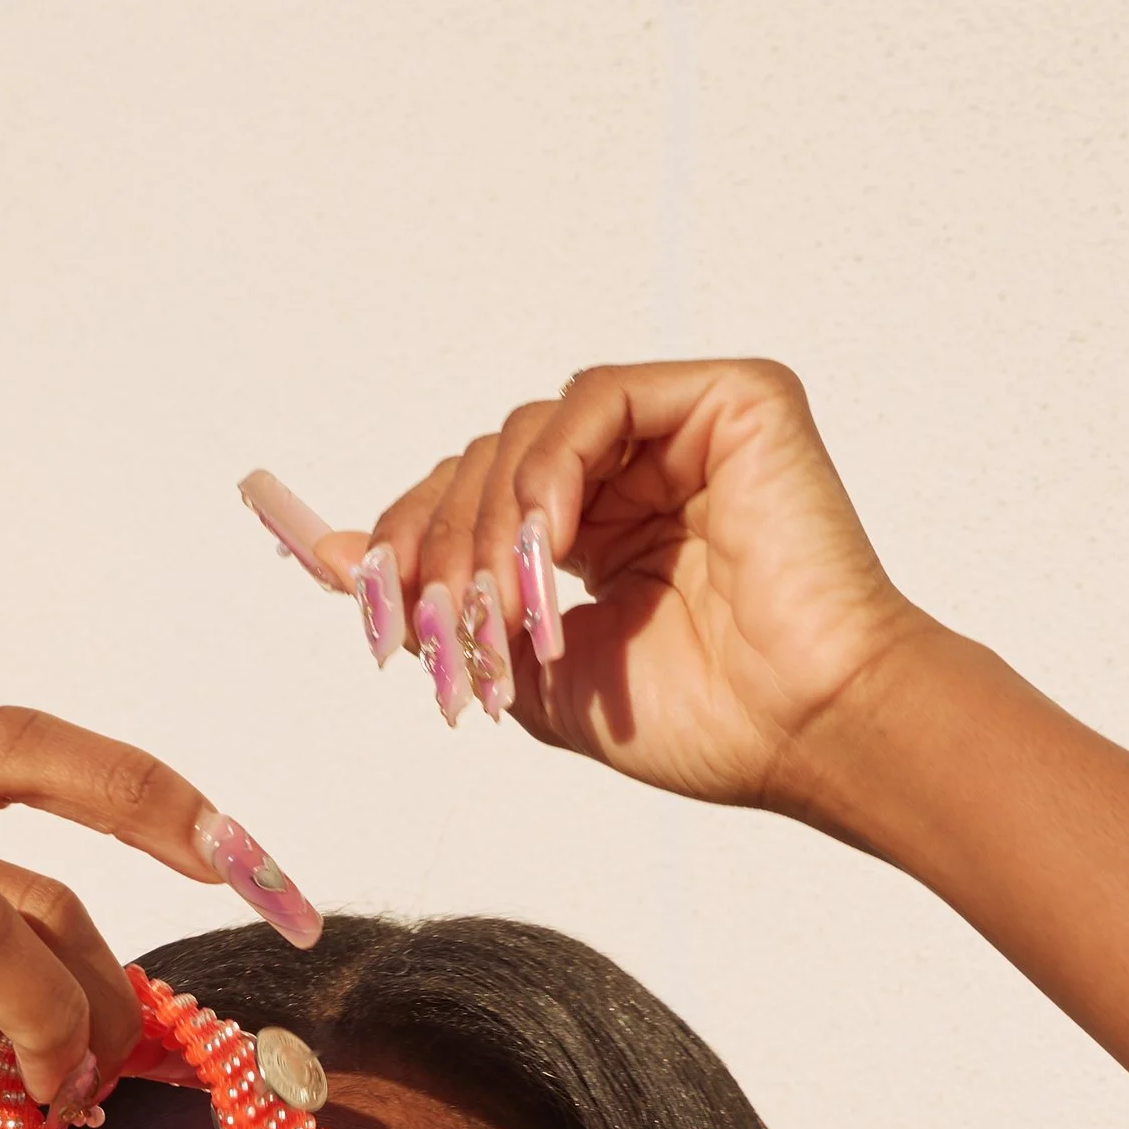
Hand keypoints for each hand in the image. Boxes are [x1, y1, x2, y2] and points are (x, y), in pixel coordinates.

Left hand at [318, 359, 931, 811]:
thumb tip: (326, 557)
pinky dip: (552, 465)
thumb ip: (439, 607)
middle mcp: (636, 474)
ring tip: (505, 609)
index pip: (472, 499)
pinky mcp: (733, 399)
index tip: (364, 594)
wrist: (802, 730)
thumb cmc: (700, 720)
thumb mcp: (528, 670)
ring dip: (490, 522)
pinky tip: (549, 542)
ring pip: (527, 430)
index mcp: (599, 533)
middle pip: (485, 461)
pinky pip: (598, 398)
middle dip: (441, 544)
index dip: (407, 539)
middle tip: (440, 625)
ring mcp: (684, 431)